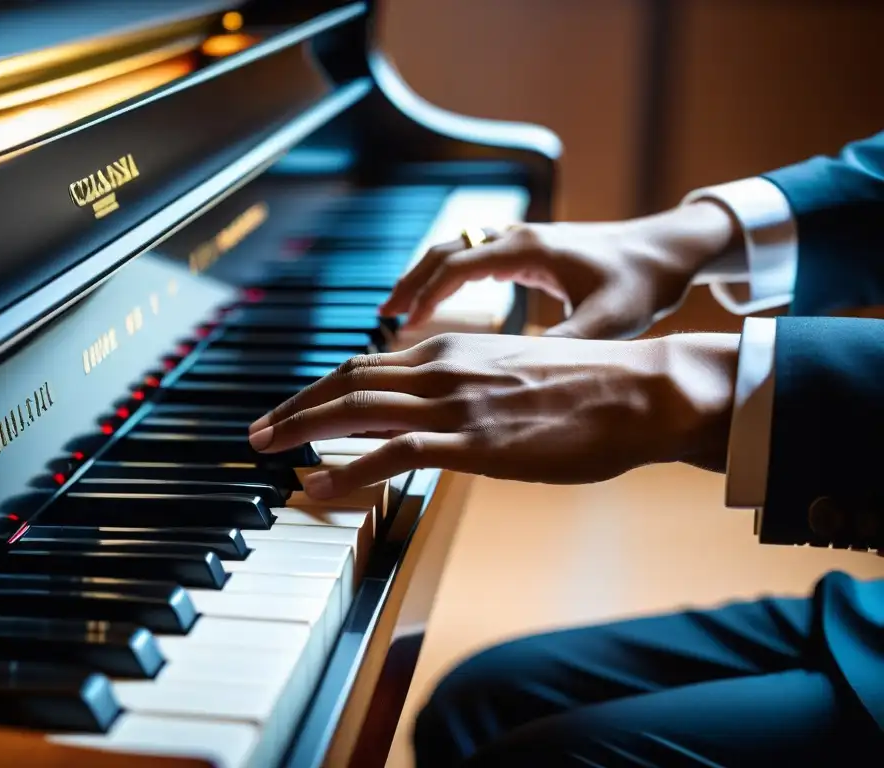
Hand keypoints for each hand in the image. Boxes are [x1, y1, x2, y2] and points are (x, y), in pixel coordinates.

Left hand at [248, 332, 738, 499]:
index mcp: (453, 350)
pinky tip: (318, 483)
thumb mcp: (516, 375)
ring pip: (356, 409)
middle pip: (346, 381)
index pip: (365, 365)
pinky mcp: (475, 440)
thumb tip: (442, 415)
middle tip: (257, 431)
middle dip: (294, 407)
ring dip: (301, 429)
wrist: (641, 389)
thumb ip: (471, 387)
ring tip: (265, 450)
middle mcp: (444, 367)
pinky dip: (347, 468)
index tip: (292, 408)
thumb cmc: (588, 389)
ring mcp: (457, 403)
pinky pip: (392, 452)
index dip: (319, 388)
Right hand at [379, 202, 740, 338]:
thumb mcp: (606, 321)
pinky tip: (443, 302)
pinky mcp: (531, 249)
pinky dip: (449, 277)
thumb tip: (517, 378)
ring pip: (457, 250)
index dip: (425, 295)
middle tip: (383, 316)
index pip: (457, 266)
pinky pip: (475, 256)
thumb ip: (562, 345)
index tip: (401, 325)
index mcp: (530, 249)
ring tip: (399, 311)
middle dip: (411, 282)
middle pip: (445, 251)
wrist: (671, 249)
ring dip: (426, 277)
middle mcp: (519, 237)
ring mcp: (524, 239)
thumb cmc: (642, 282)